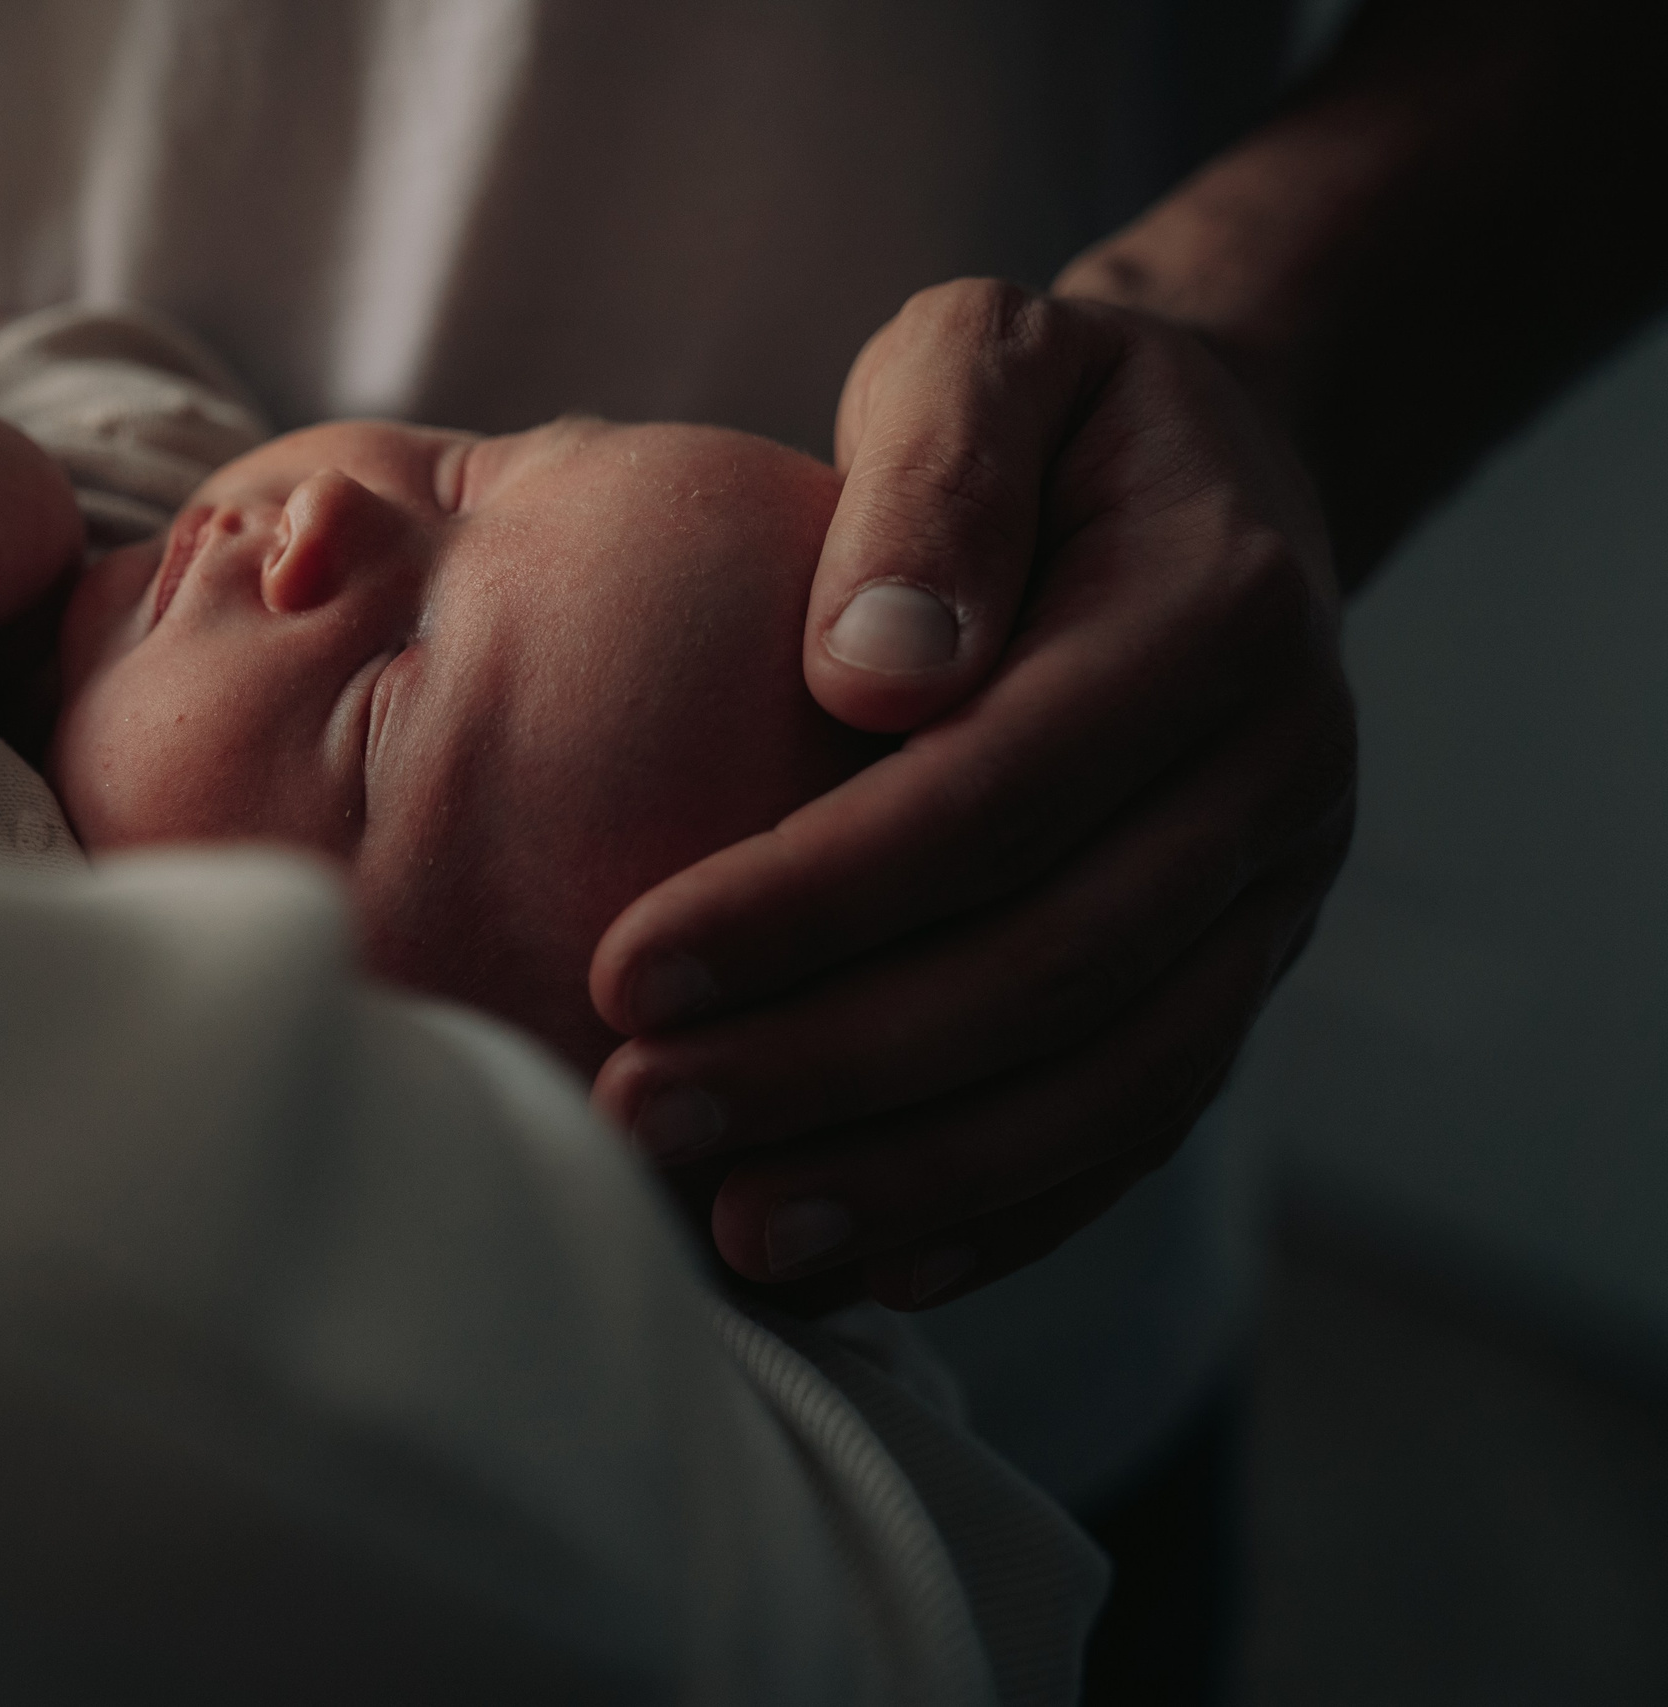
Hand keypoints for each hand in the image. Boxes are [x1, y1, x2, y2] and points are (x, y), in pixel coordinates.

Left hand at [587, 279, 1354, 1309]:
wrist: (1217, 475)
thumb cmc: (1050, 413)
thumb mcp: (984, 354)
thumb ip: (933, 477)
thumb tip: (871, 674)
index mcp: (1214, 617)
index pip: (995, 797)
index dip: (813, 899)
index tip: (626, 966)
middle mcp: (1276, 776)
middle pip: (1051, 968)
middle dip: (832, 1062)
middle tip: (638, 1113)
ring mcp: (1273, 894)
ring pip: (1109, 1082)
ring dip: (918, 1175)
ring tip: (736, 1232)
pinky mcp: (1240, 970)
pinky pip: (1140, 1121)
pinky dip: (1010, 1207)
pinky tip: (869, 1262)